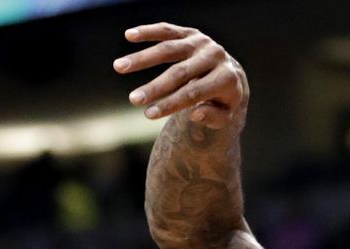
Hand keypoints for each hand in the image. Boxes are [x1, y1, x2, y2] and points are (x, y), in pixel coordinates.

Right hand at [114, 23, 247, 126]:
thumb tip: (194, 113)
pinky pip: (167, 30)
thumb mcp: (224, 115)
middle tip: (132, 99)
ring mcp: (201, 41)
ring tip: (118, 66)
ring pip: (168, 49)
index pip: (193, 93)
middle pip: (179, 73)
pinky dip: (147, 32)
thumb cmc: (222, 100)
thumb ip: (213, 117)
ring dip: (142, 58)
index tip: (148, 115)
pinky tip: (129, 35)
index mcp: (225, 77)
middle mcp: (214, 55)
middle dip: (154, 87)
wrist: (230, 74)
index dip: (170, 104)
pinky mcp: (190, 33)